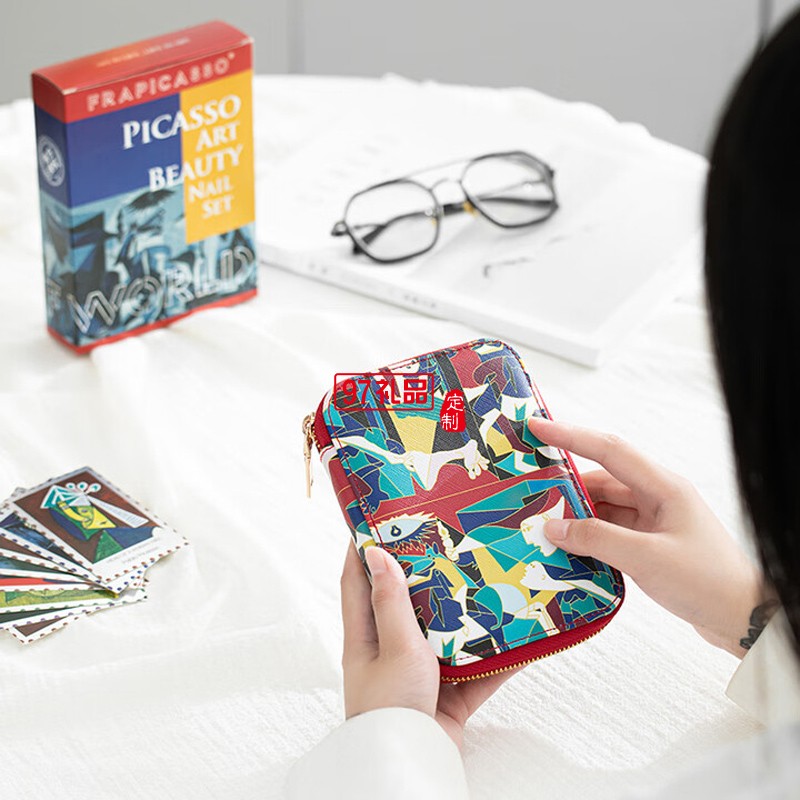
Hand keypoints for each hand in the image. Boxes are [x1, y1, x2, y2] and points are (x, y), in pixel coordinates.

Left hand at [340, 542, 517, 747]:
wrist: (410, 767)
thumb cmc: (391, 708)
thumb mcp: (394, 647)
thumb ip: (392, 603)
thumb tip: (376, 552)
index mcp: (365, 635)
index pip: (358, 579)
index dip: (364, 547)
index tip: (379, 516)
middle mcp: (391, 649)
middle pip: (409, 600)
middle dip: (429, 571)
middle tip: (452, 540)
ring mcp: (421, 672)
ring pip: (449, 631)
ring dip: (469, 610)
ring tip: (494, 578)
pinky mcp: (449, 694)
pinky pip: (479, 668)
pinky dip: (500, 655)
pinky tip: (525, 636)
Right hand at [528, 417, 765, 657]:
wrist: (744, 619)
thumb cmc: (707, 583)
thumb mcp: (647, 559)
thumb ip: (597, 539)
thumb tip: (554, 527)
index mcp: (663, 487)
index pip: (609, 450)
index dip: (571, 435)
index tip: (538, 427)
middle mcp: (658, 497)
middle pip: (602, 480)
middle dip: (566, 485)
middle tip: (530, 490)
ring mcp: (655, 520)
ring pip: (604, 507)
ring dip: (576, 515)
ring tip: (543, 524)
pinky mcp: (651, 543)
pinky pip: (611, 530)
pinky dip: (588, 536)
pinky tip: (569, 547)